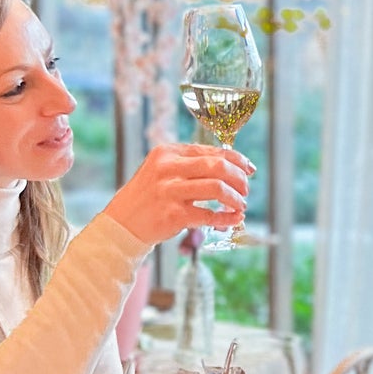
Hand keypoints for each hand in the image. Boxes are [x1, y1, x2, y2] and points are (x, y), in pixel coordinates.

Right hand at [105, 144, 253, 247]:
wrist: (123, 223)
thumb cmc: (149, 196)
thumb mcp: (163, 171)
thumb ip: (191, 165)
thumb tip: (232, 165)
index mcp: (168, 152)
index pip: (211, 151)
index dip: (236, 160)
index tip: (249, 169)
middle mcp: (168, 168)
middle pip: (217, 166)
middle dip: (238, 178)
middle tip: (246, 190)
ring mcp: (170, 191)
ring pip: (217, 188)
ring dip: (235, 198)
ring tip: (240, 206)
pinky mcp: (173, 215)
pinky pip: (209, 215)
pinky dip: (226, 217)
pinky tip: (233, 219)